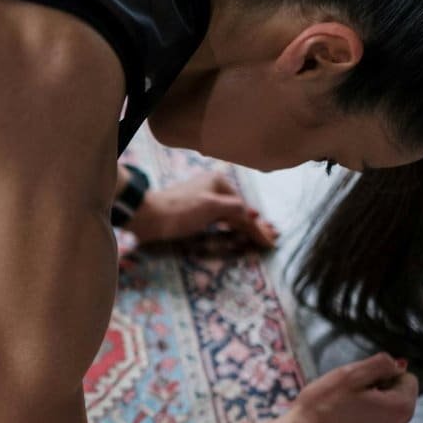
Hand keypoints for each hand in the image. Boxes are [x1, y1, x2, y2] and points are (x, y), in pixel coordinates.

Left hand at [124, 171, 278, 247]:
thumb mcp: (211, 207)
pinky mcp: (196, 213)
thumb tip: (252, 215)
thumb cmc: (180, 210)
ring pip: (231, 216)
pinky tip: (240, 232)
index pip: (244, 208)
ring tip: (263, 238)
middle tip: (273, 239)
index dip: (258, 226)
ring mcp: (205, 201)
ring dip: (247, 227)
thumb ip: (235, 209)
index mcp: (219, 182)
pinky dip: (232, 227)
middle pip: (240, 211)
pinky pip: (221, 220)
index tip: (271, 240)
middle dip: (257, 225)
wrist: (149, 217)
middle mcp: (214, 188)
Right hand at [281, 352, 418, 422]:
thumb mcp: (348, 374)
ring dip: (376, 416)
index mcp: (401, 409)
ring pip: (391, 421)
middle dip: (380, 397)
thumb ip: (380, 364)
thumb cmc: (320, 407)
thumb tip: (399, 365)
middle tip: (349, 402)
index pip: (407, 380)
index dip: (382, 377)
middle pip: (400, 402)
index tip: (359, 386)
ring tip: (346, 418)